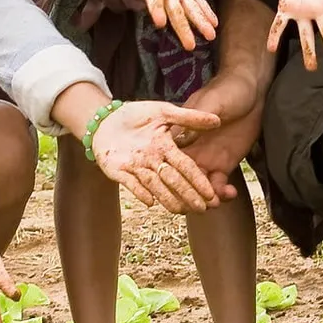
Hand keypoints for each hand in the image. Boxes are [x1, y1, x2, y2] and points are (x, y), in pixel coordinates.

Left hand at [90, 100, 222, 214]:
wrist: (106, 119)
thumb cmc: (136, 114)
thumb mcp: (164, 112)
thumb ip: (188, 117)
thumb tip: (217, 120)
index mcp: (166, 148)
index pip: (186, 166)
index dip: (198, 179)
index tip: (211, 193)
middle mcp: (154, 161)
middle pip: (173, 180)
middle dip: (188, 194)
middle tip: (202, 208)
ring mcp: (137, 167)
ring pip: (155, 186)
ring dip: (168, 198)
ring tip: (181, 211)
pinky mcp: (119, 172)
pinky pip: (131, 184)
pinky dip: (140, 192)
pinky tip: (151, 202)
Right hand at [177, 69, 265, 198]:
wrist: (251, 91)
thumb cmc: (226, 91)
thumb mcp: (210, 102)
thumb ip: (194, 118)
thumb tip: (177, 135)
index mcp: (180, 136)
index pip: (170, 161)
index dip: (170, 177)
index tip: (174, 189)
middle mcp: (190, 152)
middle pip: (181, 180)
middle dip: (186, 195)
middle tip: (195, 204)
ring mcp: (206, 160)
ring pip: (199, 187)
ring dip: (204, 198)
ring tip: (214, 203)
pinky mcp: (223, 165)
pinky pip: (218, 185)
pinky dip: (222, 193)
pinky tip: (229, 194)